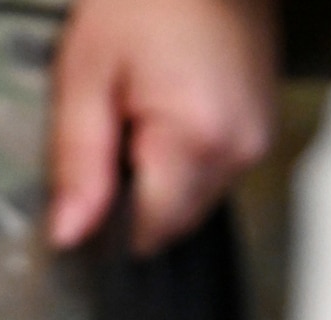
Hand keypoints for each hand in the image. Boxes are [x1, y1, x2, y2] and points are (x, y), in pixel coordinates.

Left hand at [48, 0, 278, 256]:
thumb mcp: (87, 73)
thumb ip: (78, 162)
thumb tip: (68, 234)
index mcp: (197, 139)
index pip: (149, 232)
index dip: (111, 220)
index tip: (93, 177)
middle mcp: (239, 149)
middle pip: (174, 221)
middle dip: (138, 191)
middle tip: (119, 121)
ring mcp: (257, 140)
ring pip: (194, 200)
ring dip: (163, 174)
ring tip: (147, 105)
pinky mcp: (262, 129)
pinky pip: (214, 171)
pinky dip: (186, 154)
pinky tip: (172, 105)